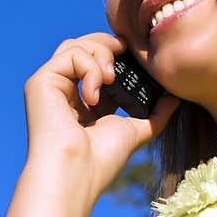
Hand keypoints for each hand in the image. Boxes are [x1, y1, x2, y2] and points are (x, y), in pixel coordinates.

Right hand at [3, 32, 179, 216]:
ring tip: (112, 79)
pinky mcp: (40, 82)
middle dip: (107, 44)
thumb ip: (155, 113)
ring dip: (100, 53)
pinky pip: (69, 54)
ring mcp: (51, 84)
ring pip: (74, 45)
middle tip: (125, 51)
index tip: (132, 52)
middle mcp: (64, 89)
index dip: (114, 51)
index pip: (95, 60)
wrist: (76, 172)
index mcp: (82, 99)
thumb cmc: (100, 160)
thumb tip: (175, 97)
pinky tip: (94, 95)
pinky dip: (89, 67)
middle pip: (82, 45)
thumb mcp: (135, 130)